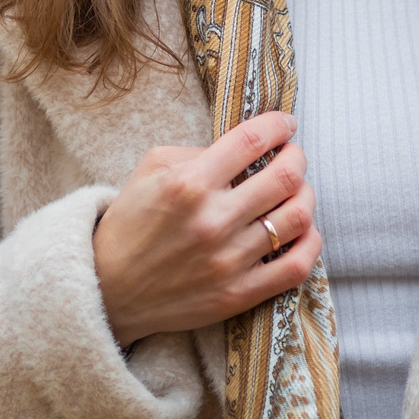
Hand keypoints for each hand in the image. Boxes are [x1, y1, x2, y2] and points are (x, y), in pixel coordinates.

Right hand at [91, 112, 320, 348]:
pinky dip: (310, 243)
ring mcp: (228, 260)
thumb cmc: (128, 224)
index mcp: (188, 183)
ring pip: (297, 218)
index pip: (252, 140)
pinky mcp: (237, 294)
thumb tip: (242, 149)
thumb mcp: (147, 171)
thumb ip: (195, 153)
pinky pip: (295, 267)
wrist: (107, 290)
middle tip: (293, 156)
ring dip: (305, 196)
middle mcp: (212, 220)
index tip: (286, 124)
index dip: (279, 125)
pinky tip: (303, 231)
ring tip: (296, 192)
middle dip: (297, 158)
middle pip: (286, 177)